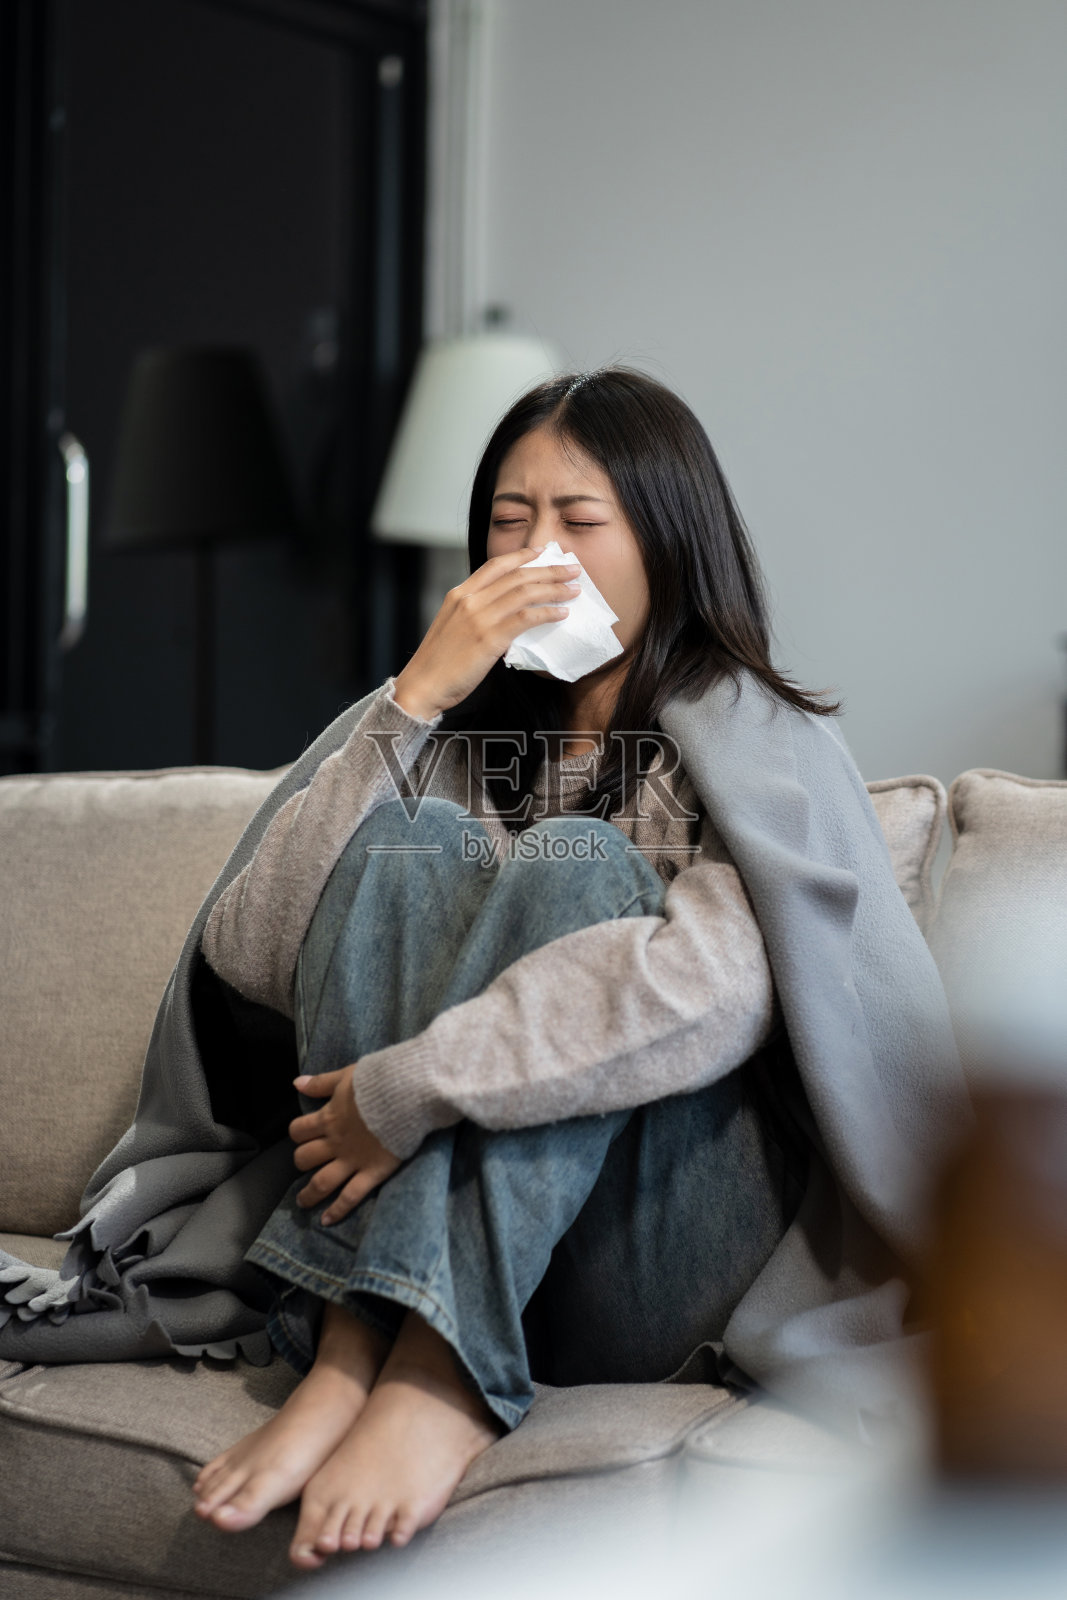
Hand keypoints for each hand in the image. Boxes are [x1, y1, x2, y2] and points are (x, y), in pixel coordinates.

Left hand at [289, 1065, 401, 1223]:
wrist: (406, 1093)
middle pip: (305, 1158)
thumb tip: (297, 1083)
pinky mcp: (372, 1172)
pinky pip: (350, 1197)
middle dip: (302, 1162)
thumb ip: (321, 1082)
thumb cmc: (379, 1081)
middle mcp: (336, 1142)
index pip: (299, 1130)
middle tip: (307, 1165)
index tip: (304, 1136)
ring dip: (309, 1194)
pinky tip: (327, 1220)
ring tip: (303, 1202)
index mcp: (329, 1117)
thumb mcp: (346, 1076)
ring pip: (321, 1182)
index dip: (298, 1134)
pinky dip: (337, 1211)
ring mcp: (353, 1160)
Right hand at [393, 548, 581, 719]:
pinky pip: (525, 618)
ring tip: (574, 589)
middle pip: (516, 576)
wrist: (422, 686)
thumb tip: (503, 612)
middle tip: (573, 568)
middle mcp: (469, 600)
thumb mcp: (451, 627)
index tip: (541, 551)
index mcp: (458, 594)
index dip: (521, 556)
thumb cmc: (437, 664)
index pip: (495, 565)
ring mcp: (478, 618)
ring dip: (554, 588)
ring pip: (524, 592)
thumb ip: (474, 614)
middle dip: (549, 569)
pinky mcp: (489, 639)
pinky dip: (547, 613)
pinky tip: (561, 613)